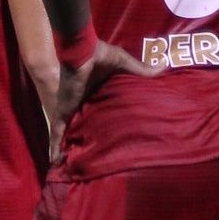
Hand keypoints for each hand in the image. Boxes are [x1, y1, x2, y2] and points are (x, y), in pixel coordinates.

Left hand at [50, 41, 160, 165]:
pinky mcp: (64, 113)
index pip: (96, 114)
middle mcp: (80, 105)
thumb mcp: (124, 64)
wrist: (81, 52)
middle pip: (81, 128)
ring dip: (65, 149)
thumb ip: (141, 70)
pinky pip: (57, 133)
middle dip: (82, 142)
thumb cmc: (100, 55)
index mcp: (93, 95)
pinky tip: (54, 163)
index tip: (110, 140)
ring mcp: (70, 110)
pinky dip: (54, 147)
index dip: (101, 127)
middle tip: (91, 159)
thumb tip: (164, 69)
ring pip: (66, 135)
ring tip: (69, 167)